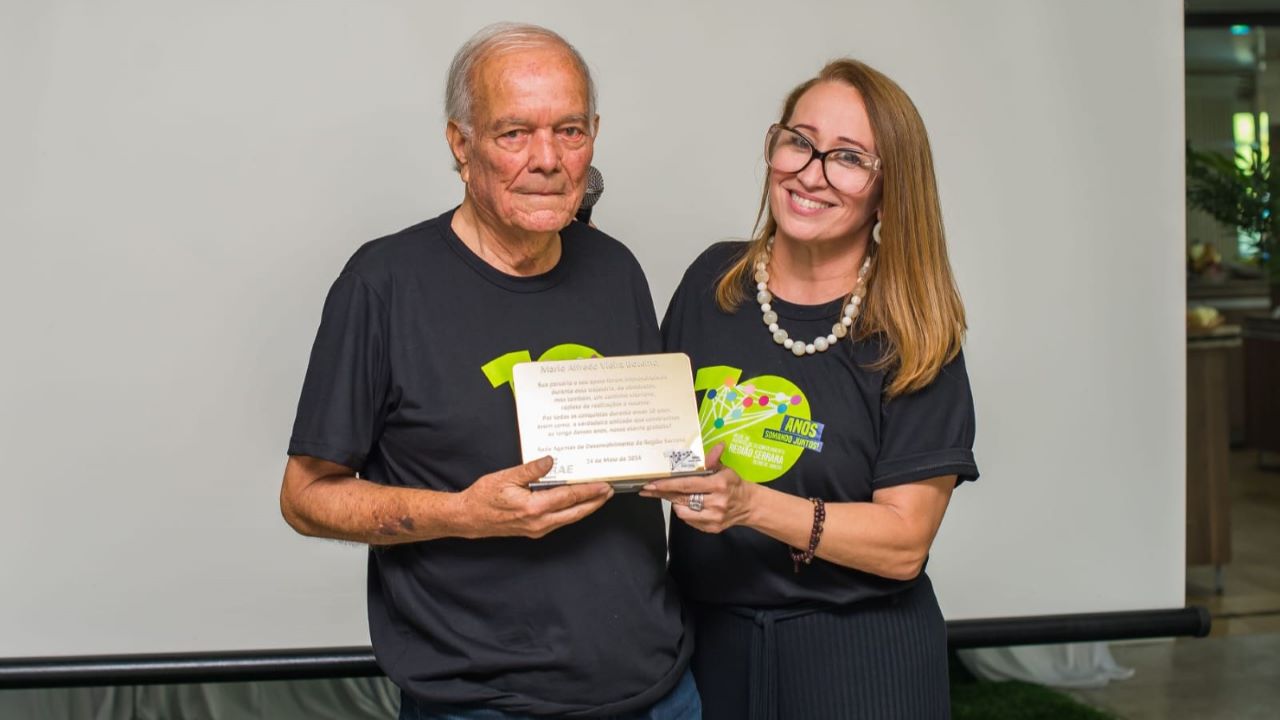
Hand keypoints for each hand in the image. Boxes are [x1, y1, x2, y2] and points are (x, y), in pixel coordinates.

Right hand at [456, 457, 613, 538]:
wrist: (469, 519)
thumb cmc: (484, 497)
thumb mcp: (506, 477)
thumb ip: (530, 470)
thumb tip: (551, 460)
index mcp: (534, 507)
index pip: (569, 497)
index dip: (589, 491)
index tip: (604, 484)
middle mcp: (539, 522)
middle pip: (575, 512)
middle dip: (595, 502)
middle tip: (610, 491)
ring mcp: (537, 529)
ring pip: (569, 519)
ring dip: (586, 508)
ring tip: (599, 497)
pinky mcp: (534, 531)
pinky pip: (560, 521)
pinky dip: (572, 512)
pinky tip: (577, 505)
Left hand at [639, 444, 754, 533]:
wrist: (749, 506)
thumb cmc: (734, 485)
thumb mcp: (725, 470)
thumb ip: (713, 460)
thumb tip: (717, 445)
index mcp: (719, 485)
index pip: (687, 485)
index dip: (667, 485)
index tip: (651, 484)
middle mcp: (716, 502)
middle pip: (682, 499)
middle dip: (663, 494)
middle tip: (649, 489)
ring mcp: (714, 517)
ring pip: (683, 513)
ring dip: (676, 503)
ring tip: (676, 496)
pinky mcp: (712, 528)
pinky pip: (690, 521)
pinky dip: (686, 512)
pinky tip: (687, 505)